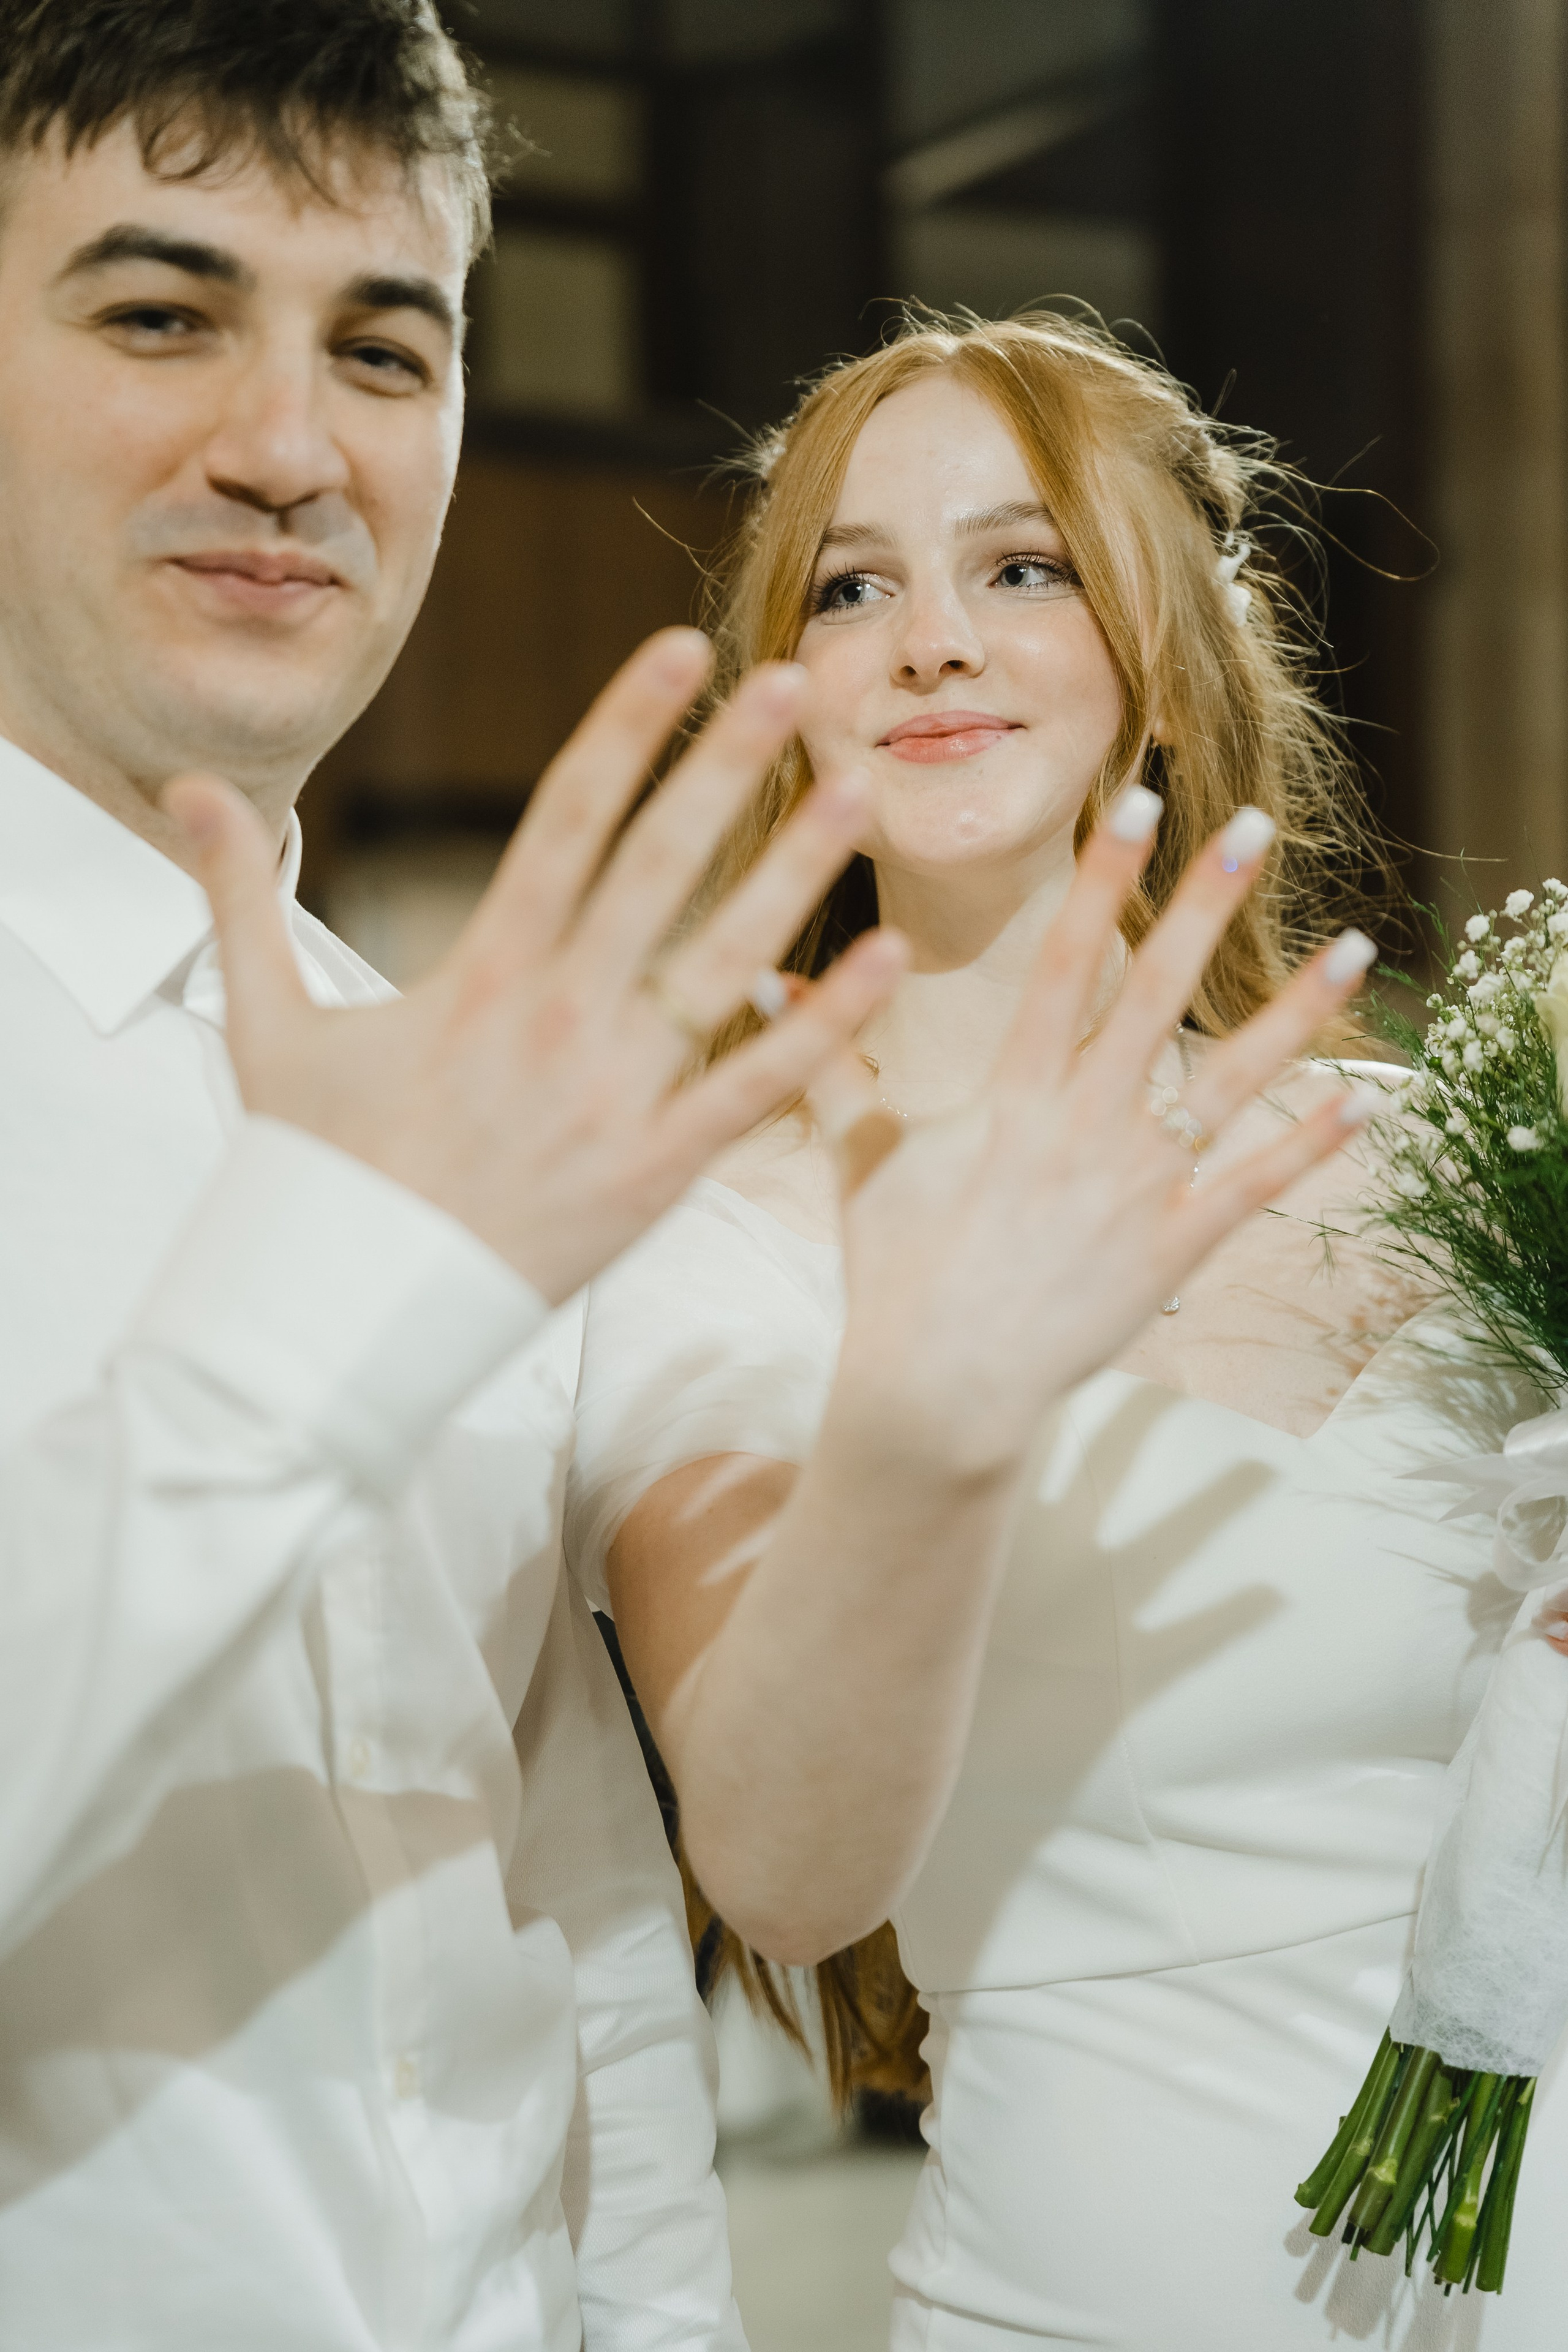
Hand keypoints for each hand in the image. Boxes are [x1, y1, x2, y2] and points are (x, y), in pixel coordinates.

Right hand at [165, 628, 904, 1302]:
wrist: (340, 1315)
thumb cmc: (312, 1168)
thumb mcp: (264, 1024)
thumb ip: (242, 898)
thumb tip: (191, 788)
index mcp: (480, 970)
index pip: (565, 815)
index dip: (626, 725)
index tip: (680, 650)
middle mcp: (557, 1016)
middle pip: (658, 865)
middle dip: (726, 766)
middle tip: (796, 683)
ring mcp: (612, 1095)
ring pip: (724, 964)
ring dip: (797, 875)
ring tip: (861, 796)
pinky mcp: (654, 1174)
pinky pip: (754, 1090)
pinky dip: (823, 1029)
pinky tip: (883, 964)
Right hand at [811, 785, 1376, 1475]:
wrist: (939, 1390)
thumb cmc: (895, 1276)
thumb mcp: (858, 1165)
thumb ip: (829, 1069)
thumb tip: (769, 986)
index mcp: (1011, 1096)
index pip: (1065, 961)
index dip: (1104, 879)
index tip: (1140, 804)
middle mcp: (1084, 1124)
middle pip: (1156, 993)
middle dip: (1205, 904)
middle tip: (1256, 827)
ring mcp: (1138, 1186)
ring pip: (1230, 1080)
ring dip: (1296, 1011)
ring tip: (1356, 948)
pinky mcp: (1174, 1249)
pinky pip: (1254, 1187)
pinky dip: (1310, 1144)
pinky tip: (1363, 1099)